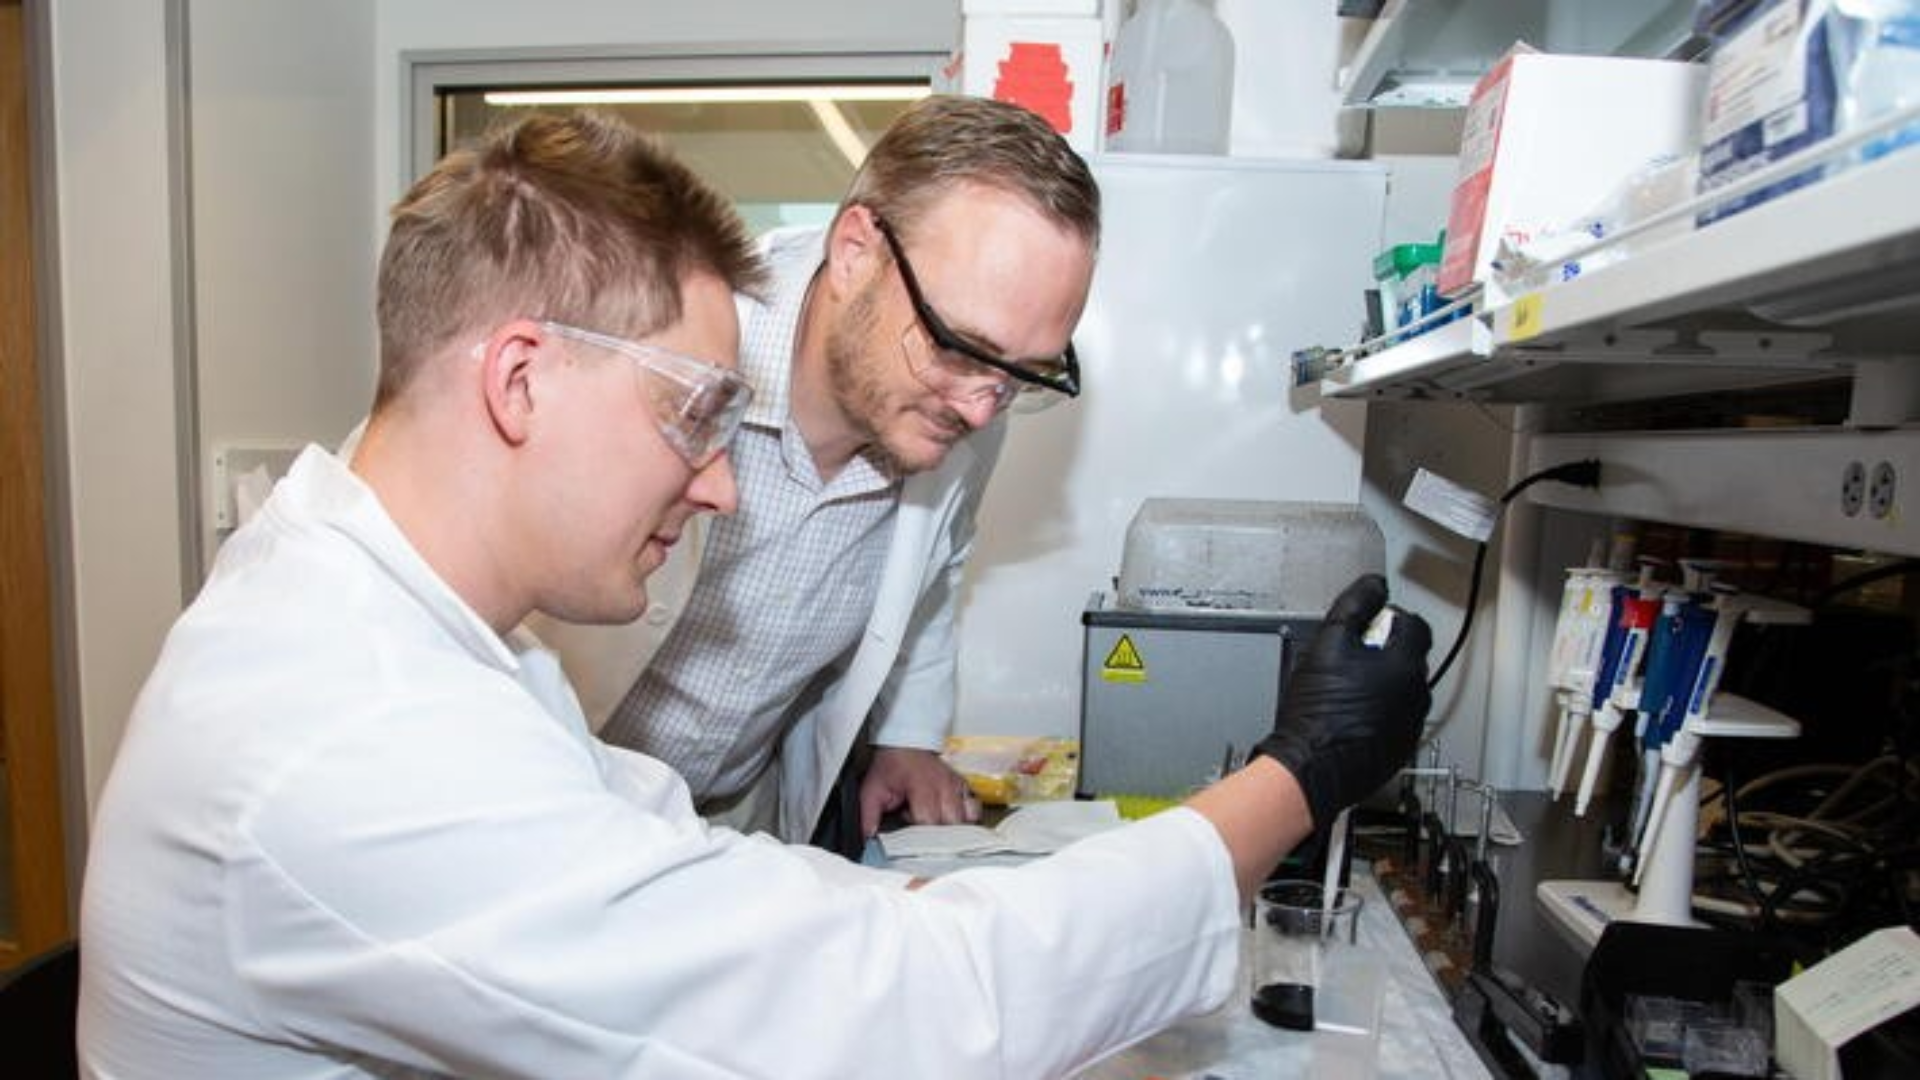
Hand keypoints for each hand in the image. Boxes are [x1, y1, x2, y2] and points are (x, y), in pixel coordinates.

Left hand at [858, 747, 980, 836]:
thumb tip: (868, 838)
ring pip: (967, 819)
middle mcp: (944, 785)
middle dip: (938, 834)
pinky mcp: (964, 786)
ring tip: (937, 827)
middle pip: (951, 824)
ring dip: (954, 828)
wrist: (905, 744)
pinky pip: (975, 810)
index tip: (911, 836)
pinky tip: (950, 819)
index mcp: (922, 786)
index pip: (929, 820)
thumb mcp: (872, 789)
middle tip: (923, 832)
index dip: (920, 833)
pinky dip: (966, 818)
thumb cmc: (891, 767)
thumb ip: (868, 814)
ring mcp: (956, 786)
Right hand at [1253, 573, 1431, 828]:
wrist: (1311, 767)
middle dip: (1383, 651)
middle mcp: (1417, 694)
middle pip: (1410, 657)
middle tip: (1348, 656)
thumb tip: (1374, 586)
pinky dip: (1378, 711)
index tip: (1368, 623)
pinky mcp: (1399, 748)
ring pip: (1403, 689)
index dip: (1390, 618)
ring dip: (1381, 682)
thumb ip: (1355, 606)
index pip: (1415, 625)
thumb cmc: (1318, 712)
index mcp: (1405, 664)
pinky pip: (1395, 718)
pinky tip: (1347, 715)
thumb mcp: (1328, 643)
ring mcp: (1410, 724)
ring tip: (1343, 688)